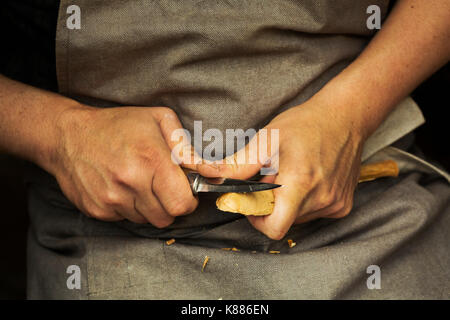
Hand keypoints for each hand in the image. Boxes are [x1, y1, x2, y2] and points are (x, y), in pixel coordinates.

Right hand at [50, 105, 197, 226]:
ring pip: (147, 221)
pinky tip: (123, 188)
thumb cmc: (118, 125)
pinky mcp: (97, 210)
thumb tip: (214, 171)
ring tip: (141, 184)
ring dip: (150, 208)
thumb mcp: (158, 121)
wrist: (67, 136)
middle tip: (164, 189)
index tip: (185, 193)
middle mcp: (130, 182)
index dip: (188, 201)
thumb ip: (188, 148)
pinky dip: (130, 208)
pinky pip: (126, 219)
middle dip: (171, 206)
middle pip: (166, 217)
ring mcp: (111, 198)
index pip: (181, 203)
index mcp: (151, 159)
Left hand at [196, 96, 366, 239]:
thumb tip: (212, 175)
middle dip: (272, 204)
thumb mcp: (268, 138)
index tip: (253, 203)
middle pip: (284, 221)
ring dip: (289, 202)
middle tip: (274, 177)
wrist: (346, 116)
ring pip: (298, 218)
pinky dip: (305, 201)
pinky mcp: (343, 205)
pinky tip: (309, 178)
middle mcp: (321, 198)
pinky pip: (314, 213)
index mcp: (300, 183)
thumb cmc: (306, 124)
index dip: (257, 221)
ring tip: (293, 174)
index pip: (274, 228)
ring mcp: (335, 204)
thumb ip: (240, 164)